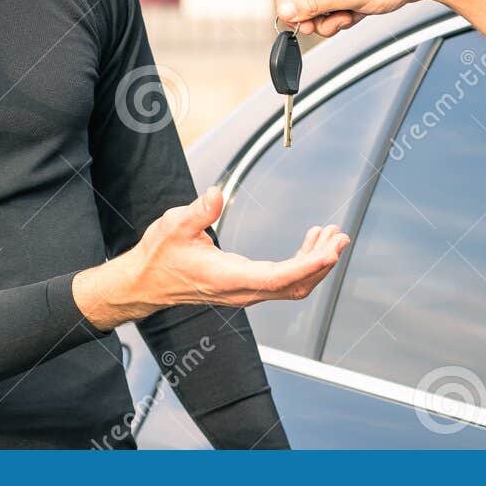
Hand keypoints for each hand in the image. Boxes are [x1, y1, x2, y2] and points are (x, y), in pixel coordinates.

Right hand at [74, 187, 348, 328]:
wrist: (145, 283)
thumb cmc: (159, 256)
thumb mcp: (173, 226)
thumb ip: (197, 212)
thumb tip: (217, 194)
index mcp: (228, 278)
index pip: (278, 278)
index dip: (308, 265)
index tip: (330, 250)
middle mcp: (242, 291)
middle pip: (295, 285)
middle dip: (322, 262)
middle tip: (340, 236)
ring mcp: (245, 291)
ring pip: (292, 286)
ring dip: (315, 263)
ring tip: (331, 236)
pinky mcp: (245, 286)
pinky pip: (283, 281)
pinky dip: (302, 264)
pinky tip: (309, 242)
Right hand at [275, 0, 455, 35]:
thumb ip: (312, 4)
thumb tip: (284, 12)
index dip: (293, 14)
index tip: (308, 27)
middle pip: (301, 2)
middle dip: (318, 18)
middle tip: (340, 20)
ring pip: (318, 8)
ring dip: (333, 18)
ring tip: (354, 13)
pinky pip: (334, 6)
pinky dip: (344, 14)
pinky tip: (360, 11)